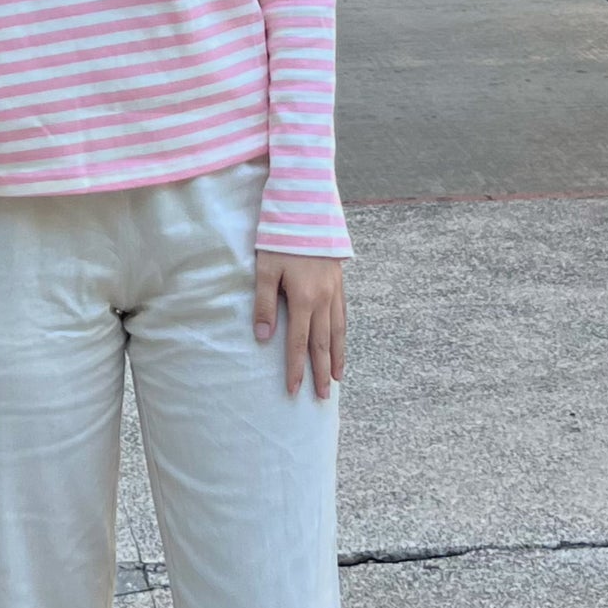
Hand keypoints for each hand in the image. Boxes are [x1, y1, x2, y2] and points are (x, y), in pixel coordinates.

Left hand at [253, 253, 346, 399]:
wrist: (308, 210)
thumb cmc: (282, 239)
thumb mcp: (265, 270)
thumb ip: (264, 304)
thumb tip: (264, 338)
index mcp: (304, 299)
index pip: (298, 343)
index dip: (296, 369)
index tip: (294, 390)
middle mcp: (324, 300)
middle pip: (322, 344)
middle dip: (321, 372)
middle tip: (323, 397)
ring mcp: (335, 292)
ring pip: (338, 332)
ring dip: (337, 357)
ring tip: (337, 378)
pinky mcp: (339, 283)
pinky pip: (343, 316)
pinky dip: (343, 335)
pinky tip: (341, 344)